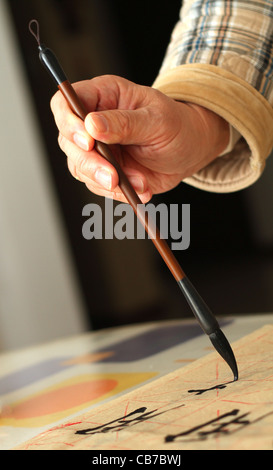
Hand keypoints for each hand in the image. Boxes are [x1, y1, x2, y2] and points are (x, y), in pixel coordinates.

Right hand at [50, 75, 228, 202]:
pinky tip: (141, 189)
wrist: (190, 151)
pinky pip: (97, 185)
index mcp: (103, 95)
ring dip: (105, 181)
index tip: (88, 142)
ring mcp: (96, 148)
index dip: (68, 122)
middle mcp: (92, 121)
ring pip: (78, 167)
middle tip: (113, 176)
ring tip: (138, 183)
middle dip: (89, 162)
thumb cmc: (177, 125)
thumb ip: (125, 123)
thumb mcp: (157, 120)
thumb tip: (91, 125)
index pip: (65, 102)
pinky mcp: (103, 171)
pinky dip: (117, 192)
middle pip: (68, 140)